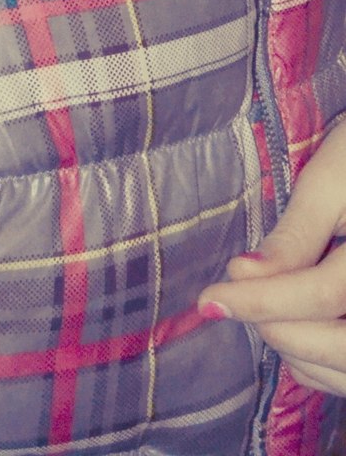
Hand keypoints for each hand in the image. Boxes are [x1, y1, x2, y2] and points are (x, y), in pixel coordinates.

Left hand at [198, 122, 345, 393]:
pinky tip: (293, 327)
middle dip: (280, 329)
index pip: (326, 293)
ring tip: (262, 309)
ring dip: (298, 352)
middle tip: (237, 300)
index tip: (211, 300)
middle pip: (343, 345)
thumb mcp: (333, 178)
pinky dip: (319, 364)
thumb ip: (296, 233)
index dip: (264, 300)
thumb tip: (242, 275)